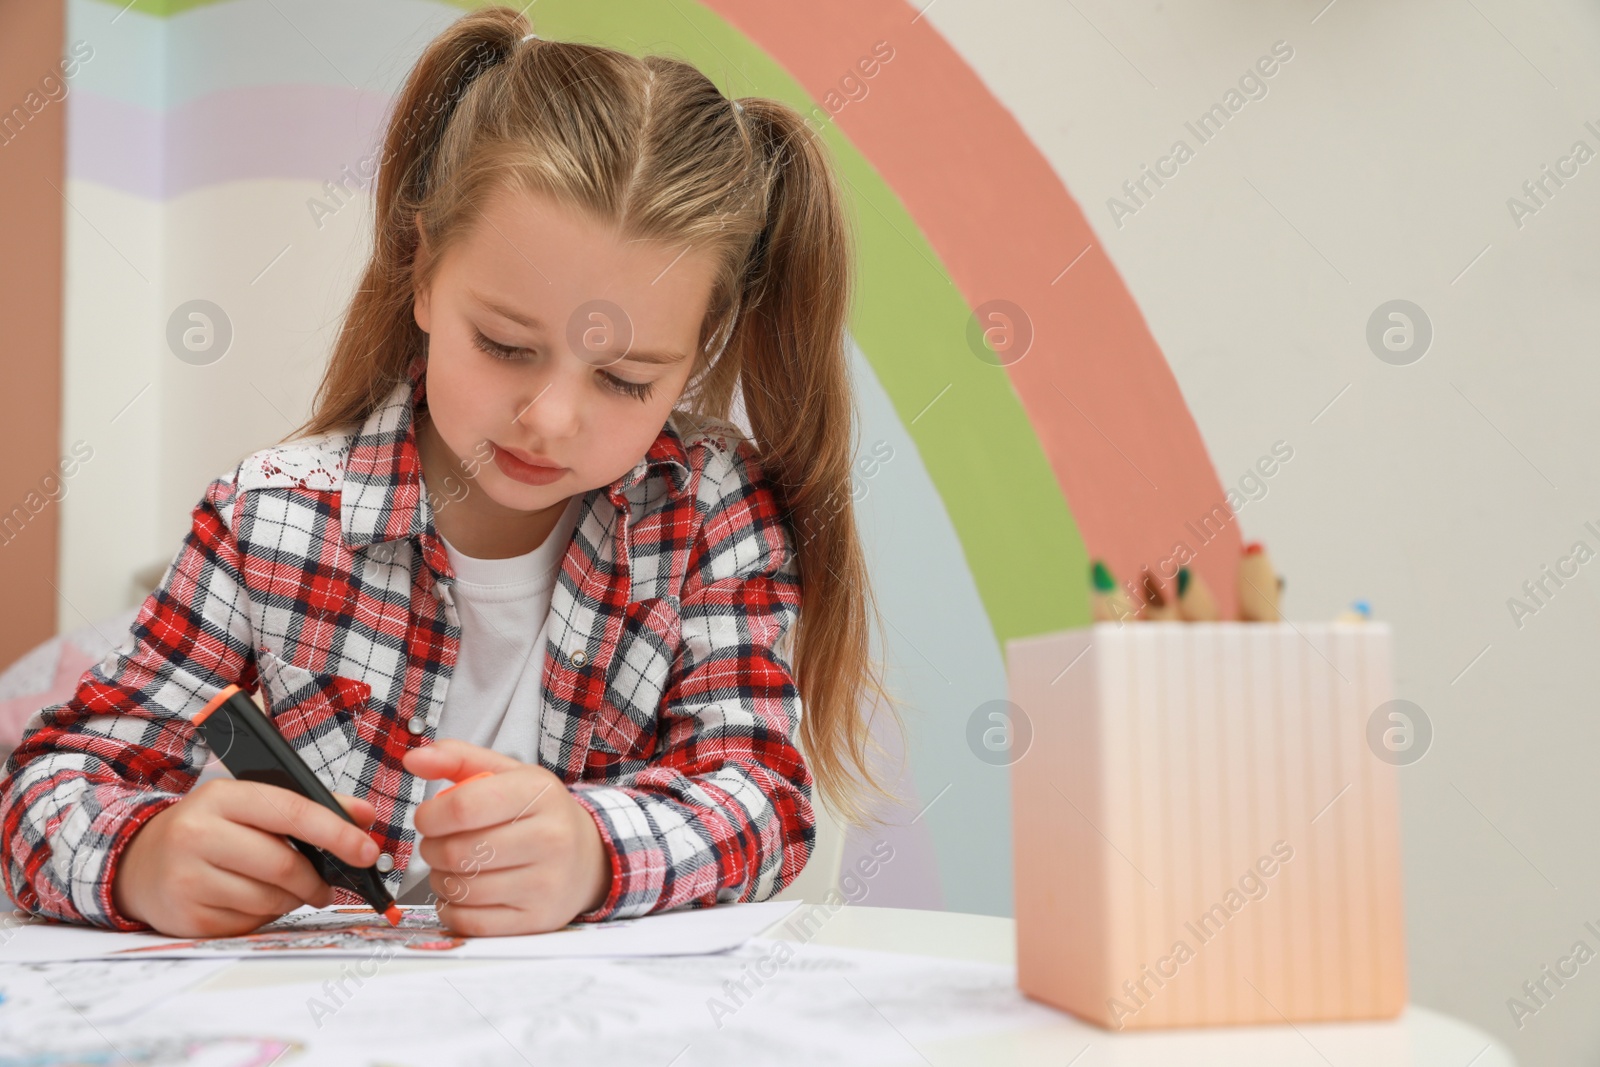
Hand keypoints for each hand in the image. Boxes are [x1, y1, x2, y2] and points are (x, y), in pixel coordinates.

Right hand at [112, 778, 379, 937]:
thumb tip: (364, 816)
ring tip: (286, 889)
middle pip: (284, 864)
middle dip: (317, 879)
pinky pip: (250, 923)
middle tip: (328, 884)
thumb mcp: (249, 803)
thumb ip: (309, 805)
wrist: (138, 862)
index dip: (337, 833)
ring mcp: (188, 879)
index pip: (292, 812)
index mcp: (220, 797)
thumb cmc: (208, 828)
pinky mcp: (187, 918)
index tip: (367, 850)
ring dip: (292, 898)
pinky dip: (265, 915)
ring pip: (270, 899)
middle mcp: (197, 835)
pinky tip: (252, 900)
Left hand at [402, 738, 611, 935]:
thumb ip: (458, 759)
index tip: (427, 818)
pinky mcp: (537, 920)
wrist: (589, 857)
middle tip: (437, 844)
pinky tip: (460, 893)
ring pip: (462, 889)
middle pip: (459, 852)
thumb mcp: (508, 775)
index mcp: (540, 793)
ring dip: (440, 879)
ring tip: (450, 867)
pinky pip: (471, 922)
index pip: (464, 807)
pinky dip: (452, 909)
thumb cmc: (537, 812)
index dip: (430, 816)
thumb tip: (413, 759)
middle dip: (432, 849)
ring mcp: (546, 883)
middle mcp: (551, 838)